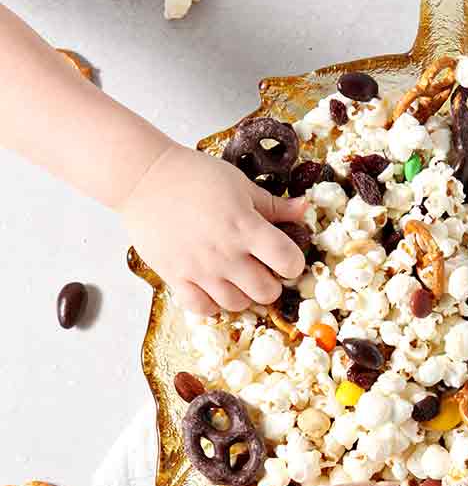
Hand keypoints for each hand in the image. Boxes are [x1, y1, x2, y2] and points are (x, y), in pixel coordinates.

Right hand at [120, 142, 307, 312]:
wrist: (145, 178)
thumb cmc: (194, 176)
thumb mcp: (240, 185)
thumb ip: (274, 205)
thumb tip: (304, 210)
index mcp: (246, 227)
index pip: (288, 261)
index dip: (293, 262)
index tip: (285, 257)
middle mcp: (226, 254)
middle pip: (266, 292)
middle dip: (271, 283)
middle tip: (262, 270)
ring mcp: (200, 269)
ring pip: (237, 304)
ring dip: (244, 295)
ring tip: (237, 278)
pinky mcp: (176, 277)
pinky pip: (202, 309)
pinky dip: (212, 304)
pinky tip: (213, 289)